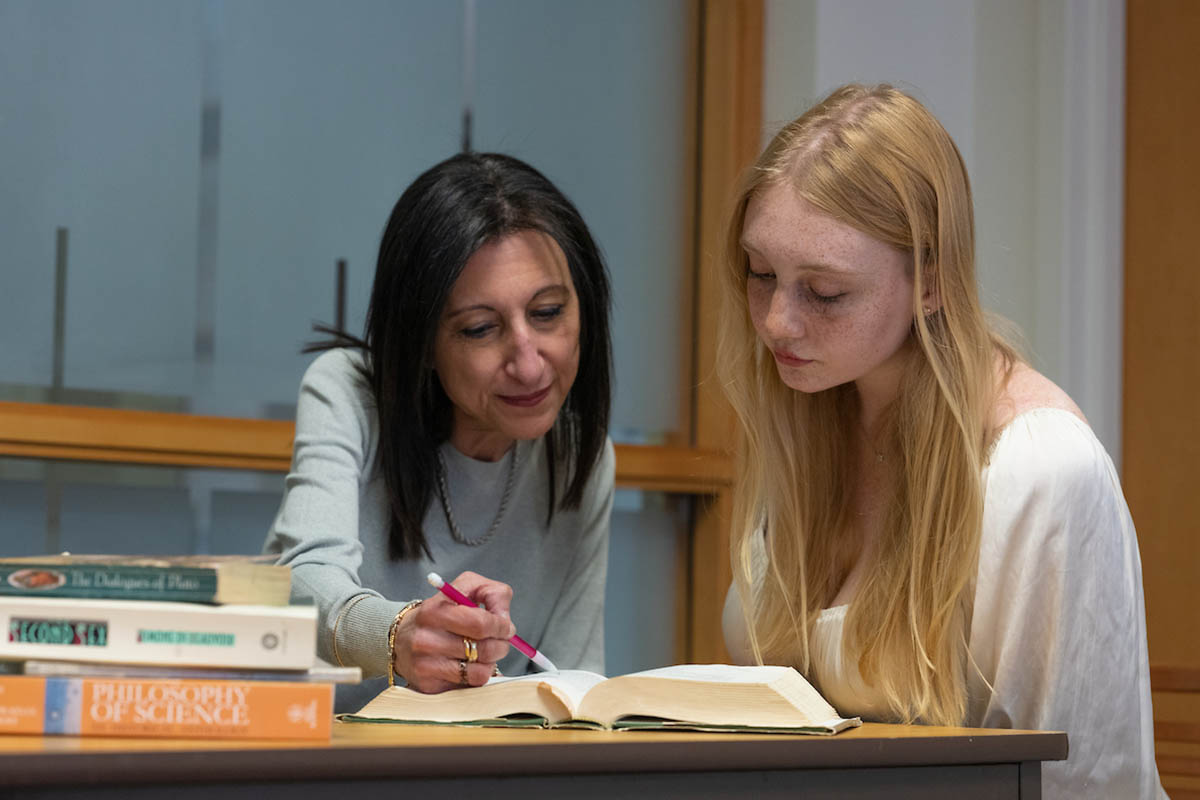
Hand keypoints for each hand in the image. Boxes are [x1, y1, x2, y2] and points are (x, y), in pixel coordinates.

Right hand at [392, 571, 514, 692]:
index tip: (506, 627)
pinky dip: (478, 676)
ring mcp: (425, 665)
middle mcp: (426, 639)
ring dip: (491, 662)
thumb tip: (505, 618)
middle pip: (484, 649)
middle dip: (501, 645)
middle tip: (500, 640)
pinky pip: (470, 686)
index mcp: (434, 611)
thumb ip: (492, 593)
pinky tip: (471, 665)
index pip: (480, 623)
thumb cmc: (440, 612)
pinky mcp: (429, 686)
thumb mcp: (464, 588)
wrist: (402, 637)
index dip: (501, 626)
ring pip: (480, 672)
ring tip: (484, 652)